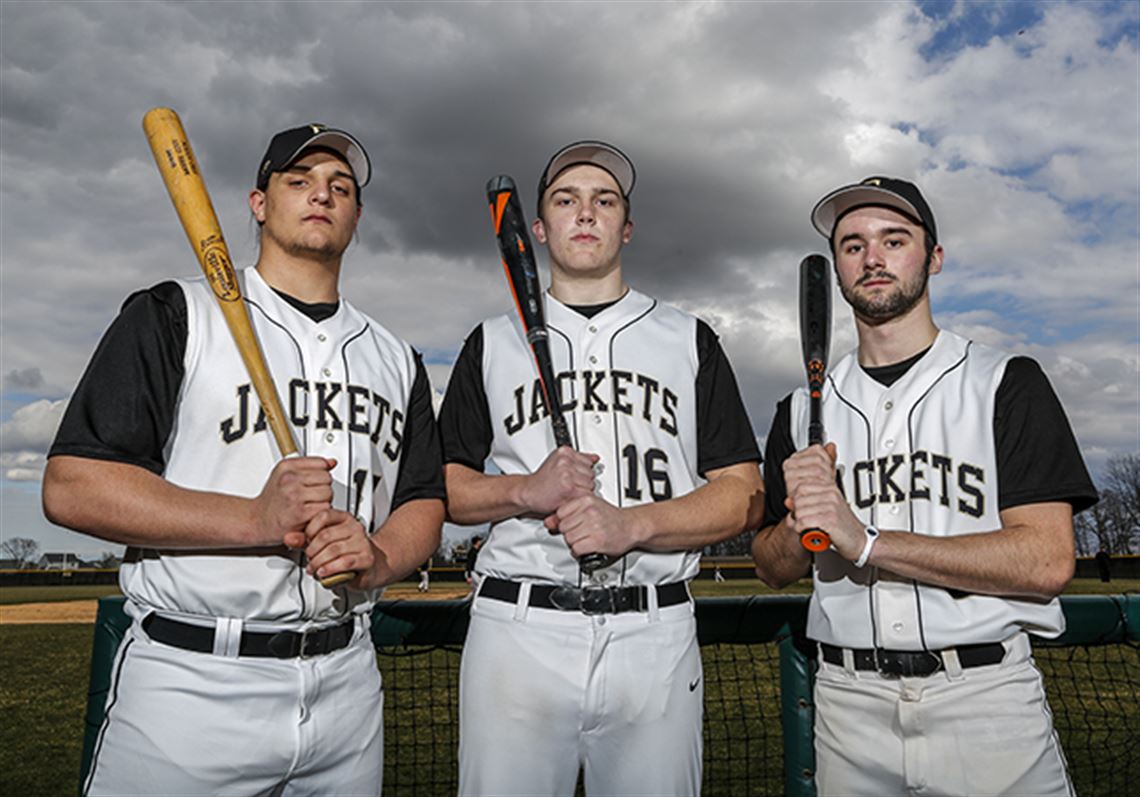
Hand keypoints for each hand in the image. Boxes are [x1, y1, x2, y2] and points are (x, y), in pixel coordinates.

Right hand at [252, 457, 334, 544]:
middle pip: (327, 478)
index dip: (320, 474)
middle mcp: (289, 480)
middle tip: (310, 496)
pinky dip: (320, 514)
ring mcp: (294, 496)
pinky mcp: (300, 513)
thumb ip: (310, 465)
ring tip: (310, 504)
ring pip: (328, 493)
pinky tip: (309, 514)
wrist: (257, 521)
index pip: (322, 463)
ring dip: (324, 501)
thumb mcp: (285, 473)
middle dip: (323, 488)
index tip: (312, 481)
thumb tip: (332, 462)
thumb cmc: (273, 499)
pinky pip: (325, 508)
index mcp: (287, 467)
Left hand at [295, 508, 375, 588]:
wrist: (371, 567)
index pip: (323, 516)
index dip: (310, 531)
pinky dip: (331, 569)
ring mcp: (362, 542)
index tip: (306, 542)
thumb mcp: (322, 544)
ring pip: (334, 550)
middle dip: (312, 551)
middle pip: (325, 536)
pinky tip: (324, 572)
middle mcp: (354, 527)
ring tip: (314, 568)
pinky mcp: (367, 558)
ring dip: (319, 562)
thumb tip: (289, 538)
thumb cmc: (346, 554)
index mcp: (343, 518)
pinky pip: (346, 562)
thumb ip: (304, 540)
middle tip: (309, 559)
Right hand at [521, 446, 599, 514]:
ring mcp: (567, 474)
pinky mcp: (569, 488)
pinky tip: (569, 497)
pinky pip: (586, 494)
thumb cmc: (542, 480)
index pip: (589, 462)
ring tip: (568, 492)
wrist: (528, 492)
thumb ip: (579, 459)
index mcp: (565, 452)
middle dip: (583, 482)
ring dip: (582, 491)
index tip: (573, 477)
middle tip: (569, 486)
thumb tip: (595, 458)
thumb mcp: (559, 462)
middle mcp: (566, 461)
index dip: (582, 473)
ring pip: (590, 484)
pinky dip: (579, 499)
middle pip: (591, 473)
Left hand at [544, 494, 640, 558]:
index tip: (574, 524)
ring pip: (568, 539)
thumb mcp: (589, 508)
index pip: (560, 512)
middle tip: (582, 532)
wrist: (631, 526)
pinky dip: (580, 551)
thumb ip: (568, 513)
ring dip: (575, 543)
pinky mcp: (597, 541)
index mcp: (586, 500)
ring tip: (585, 539)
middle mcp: (590, 511)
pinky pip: (577, 549)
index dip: (565, 521)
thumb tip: (549, 521)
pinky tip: (587, 546)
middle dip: (570, 532)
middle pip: (563, 527)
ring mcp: (594, 526)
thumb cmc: (611, 517)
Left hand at [783, 444, 863, 559]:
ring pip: (799, 511)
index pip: (800, 487)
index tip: (800, 510)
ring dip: (799, 523)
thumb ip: (805, 504)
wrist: (860, 540)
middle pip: (798, 499)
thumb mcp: (823, 511)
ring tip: (807, 527)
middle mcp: (830, 495)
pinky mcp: (830, 519)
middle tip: (804, 522)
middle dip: (796, 513)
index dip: (796, 500)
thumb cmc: (842, 526)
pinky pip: (804, 522)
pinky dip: (802, 529)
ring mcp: (831, 506)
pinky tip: (807, 532)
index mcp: (829, 488)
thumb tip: (787, 501)